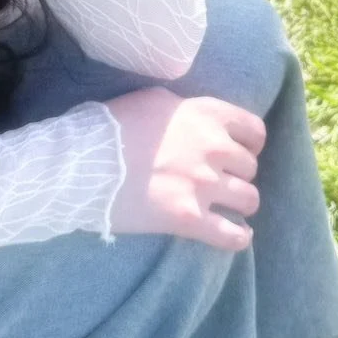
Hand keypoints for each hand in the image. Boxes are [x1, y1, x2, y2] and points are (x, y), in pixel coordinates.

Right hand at [103, 89, 264, 250]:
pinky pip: (233, 235)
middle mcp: (212, 147)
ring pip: (249, 199)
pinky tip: (236, 234)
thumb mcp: (153, 100)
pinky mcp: (188, 218)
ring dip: (239, 203)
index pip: (254, 130)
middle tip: (219, 179)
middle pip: (251, 167)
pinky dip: (239, 237)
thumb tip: (200, 123)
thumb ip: (186, 110)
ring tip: (225, 206)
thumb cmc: (112, 125)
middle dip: (238, 173)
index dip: (250, 143)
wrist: (83, 162)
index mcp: (205, 114)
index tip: (239, 152)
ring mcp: (202, 184)